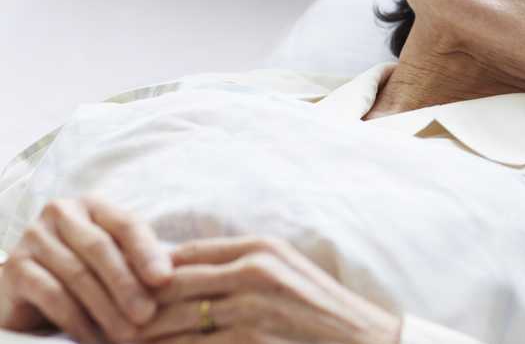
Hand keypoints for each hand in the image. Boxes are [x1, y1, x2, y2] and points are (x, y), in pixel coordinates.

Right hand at [0, 194, 171, 342]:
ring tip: (127, 333)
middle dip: (127, 284)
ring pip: (77, 273)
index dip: (147, 251)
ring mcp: (33, 238)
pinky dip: (76, 320)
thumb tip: (173, 278)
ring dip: (106, 307)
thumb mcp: (114, 260)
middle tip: (147, 314)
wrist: (28, 293)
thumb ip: (138, 261)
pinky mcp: (13, 269)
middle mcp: (60, 213)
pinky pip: (51, 295)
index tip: (165, 280)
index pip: (126, 223)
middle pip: (100, 248)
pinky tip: (94, 338)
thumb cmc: (85, 273)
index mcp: (92, 205)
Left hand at [135, 236, 401, 343]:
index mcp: (259, 246)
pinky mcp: (251, 339)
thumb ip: (238, 265)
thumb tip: (178, 269)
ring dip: (141, 336)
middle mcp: (253, 268)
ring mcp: (252, 305)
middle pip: (169, 284)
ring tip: (117, 343)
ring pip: (172, 320)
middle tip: (104, 324)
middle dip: (134, 306)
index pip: (182, 253)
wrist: (363, 340)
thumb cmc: (319, 311)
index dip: (146, 273)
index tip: (120, 291)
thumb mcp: (283, 272)